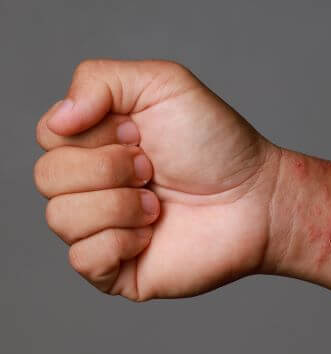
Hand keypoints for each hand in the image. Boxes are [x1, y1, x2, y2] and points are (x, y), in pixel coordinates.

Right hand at [35, 59, 280, 300]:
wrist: (256, 198)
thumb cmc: (217, 144)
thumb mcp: (163, 84)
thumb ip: (99, 80)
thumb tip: (58, 119)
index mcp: (96, 144)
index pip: (49, 136)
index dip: (94, 134)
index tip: (141, 134)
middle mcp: (92, 187)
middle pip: (47, 177)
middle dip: (110, 168)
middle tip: (153, 169)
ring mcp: (102, 230)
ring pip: (61, 218)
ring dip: (120, 205)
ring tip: (158, 203)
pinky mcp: (116, 270)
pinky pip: (83, 259)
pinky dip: (121, 242)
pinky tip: (153, 234)